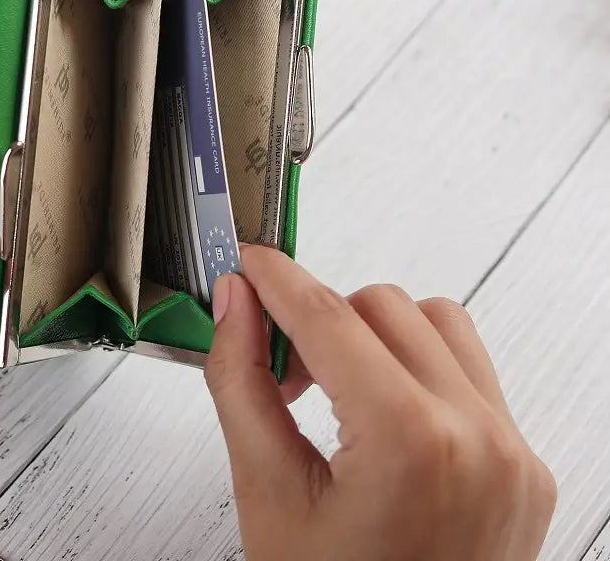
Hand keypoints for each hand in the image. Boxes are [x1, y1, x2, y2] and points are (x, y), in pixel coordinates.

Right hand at [206, 247, 555, 560]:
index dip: (276, 278)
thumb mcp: (267, 496)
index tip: (247, 262)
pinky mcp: (525, 466)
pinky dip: (417, 367)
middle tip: (276, 364)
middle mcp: (478, 438)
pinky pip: (470, 370)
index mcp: (411, 444)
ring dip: (373, 334)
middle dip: (316, 319)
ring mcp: (511, 452)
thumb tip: (233, 304)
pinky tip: (379, 410)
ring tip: (332, 388)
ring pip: (434, 323)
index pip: (328, 315)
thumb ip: (240, 383)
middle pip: (380, 306)